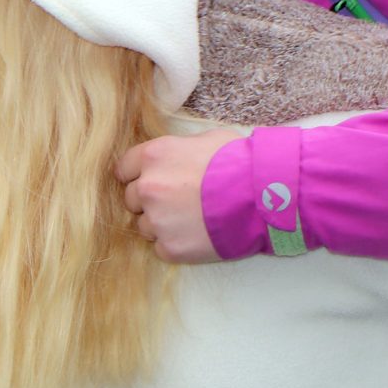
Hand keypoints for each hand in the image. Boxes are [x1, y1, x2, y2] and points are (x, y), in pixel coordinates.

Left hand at [113, 128, 248, 263]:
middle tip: (178, 201)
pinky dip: (175, 244)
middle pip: (132, 199)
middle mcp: (148, 188)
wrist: (264, 197)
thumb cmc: (241, 162)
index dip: (138, 175)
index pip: (124, 169)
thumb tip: (175, 157)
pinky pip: (161, 248)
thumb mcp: (207, 140)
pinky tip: (197, 235)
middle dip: (150, 200)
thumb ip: (179, 150)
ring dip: (161, 224)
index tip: (151, 181)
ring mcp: (158, 220)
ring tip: (192, 219)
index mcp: (153, 156)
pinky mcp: (171, 248)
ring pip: (144, 226)